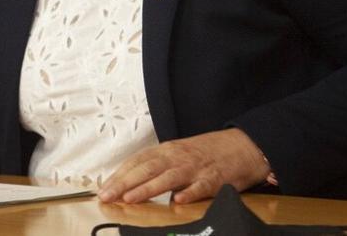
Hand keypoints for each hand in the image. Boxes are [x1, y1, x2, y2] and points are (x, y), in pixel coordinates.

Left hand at [97, 128, 269, 203]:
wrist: (243, 145)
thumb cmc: (206, 153)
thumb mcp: (177, 155)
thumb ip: (157, 168)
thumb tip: (130, 184)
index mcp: (166, 151)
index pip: (137, 162)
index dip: (119, 175)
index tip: (103, 189)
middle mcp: (177, 157)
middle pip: (147, 168)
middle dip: (124, 183)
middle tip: (107, 196)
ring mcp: (196, 167)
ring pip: (168, 177)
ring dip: (147, 188)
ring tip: (130, 198)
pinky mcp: (215, 178)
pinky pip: (201, 186)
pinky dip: (188, 193)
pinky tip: (177, 200)